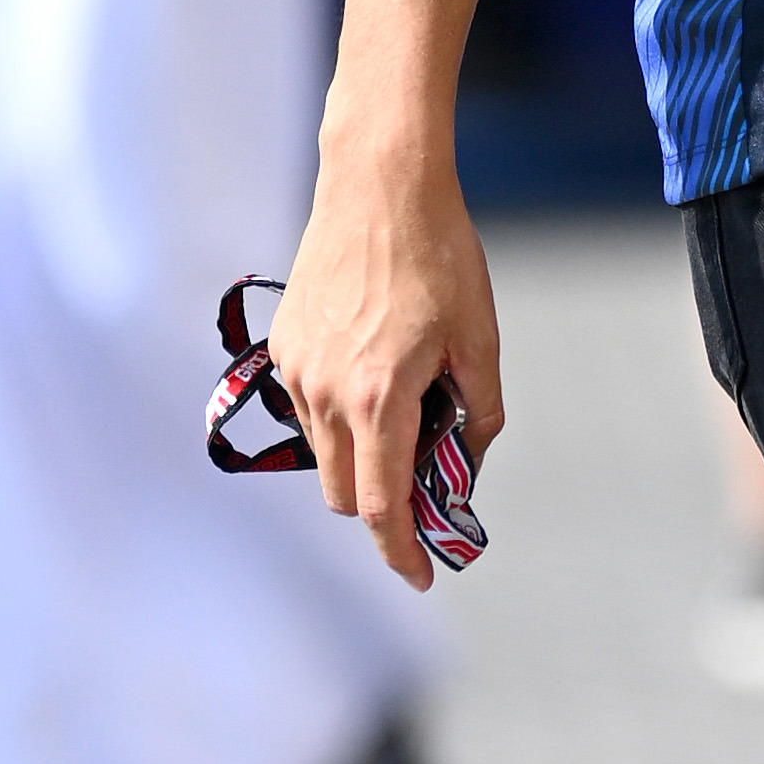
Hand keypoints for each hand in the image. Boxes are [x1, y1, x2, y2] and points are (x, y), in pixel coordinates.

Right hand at [272, 132, 505, 593]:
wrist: (379, 186)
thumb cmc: (439, 258)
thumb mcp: (478, 339)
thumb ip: (476, 413)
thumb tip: (465, 463)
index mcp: (378, 398)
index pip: (379, 506)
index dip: (400, 551)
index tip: (421, 577)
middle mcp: (326, 392)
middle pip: (344, 492)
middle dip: (382, 507)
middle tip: (428, 492)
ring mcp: (297, 369)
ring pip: (323, 453)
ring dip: (360, 459)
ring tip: (408, 418)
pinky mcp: (285, 346)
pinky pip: (309, 409)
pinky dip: (341, 418)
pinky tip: (377, 379)